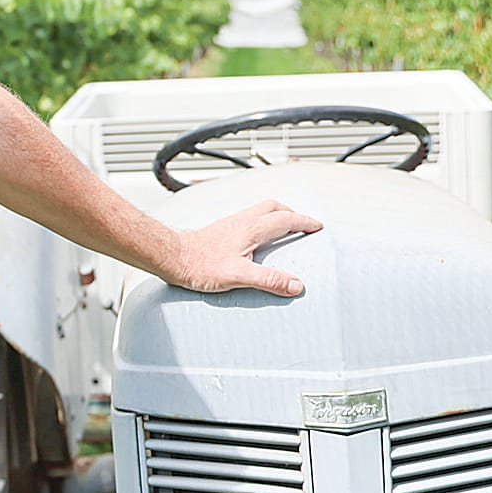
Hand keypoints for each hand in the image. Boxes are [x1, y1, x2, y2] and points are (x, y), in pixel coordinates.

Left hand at [166, 199, 322, 294]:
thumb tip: (296, 285)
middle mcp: (242, 221)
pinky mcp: (221, 228)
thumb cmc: (201, 266)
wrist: (173, 257)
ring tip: (285, 225)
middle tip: (304, 223)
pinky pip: (249, 216)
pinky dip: (262, 219)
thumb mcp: (238, 276)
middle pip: (273, 207)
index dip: (304, 222)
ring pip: (260, 209)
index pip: (285, 220)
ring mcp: (231, 222)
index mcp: (251, 229)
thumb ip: (268, 279)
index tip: (317, 226)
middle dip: (292, 213)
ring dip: (277, 214)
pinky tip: (257, 234)